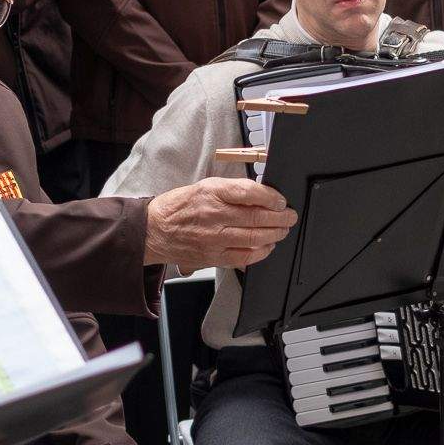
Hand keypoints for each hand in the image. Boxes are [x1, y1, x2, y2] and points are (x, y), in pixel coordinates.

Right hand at [145, 176, 297, 268]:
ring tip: (282, 230)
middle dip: (280, 218)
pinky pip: (245, 257)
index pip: (250, 192)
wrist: (155, 230)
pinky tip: (267, 246)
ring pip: (255, 238)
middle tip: (289, 216)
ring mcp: (214, 238)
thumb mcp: (205, 187)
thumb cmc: (180, 207)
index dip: (272, 197)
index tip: (281, 201)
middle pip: (257, 217)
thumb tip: (262, 196)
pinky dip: (261, 252)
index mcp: (212, 193)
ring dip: (275, 234)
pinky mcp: (213, 257)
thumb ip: (233, 191)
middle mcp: (214, 215)